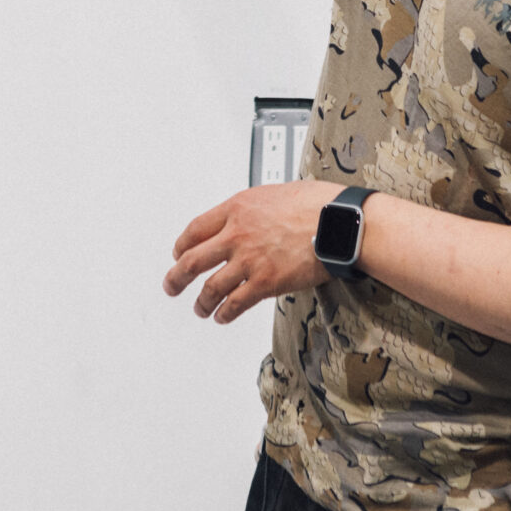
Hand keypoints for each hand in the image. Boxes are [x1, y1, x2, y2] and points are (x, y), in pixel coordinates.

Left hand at [165, 180, 341, 324]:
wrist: (339, 222)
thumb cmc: (316, 204)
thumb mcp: (273, 194)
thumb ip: (252, 209)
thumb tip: (248, 219)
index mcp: (237, 209)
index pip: (195, 230)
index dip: (182, 245)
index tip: (179, 253)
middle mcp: (236, 234)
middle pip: (192, 260)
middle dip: (176, 278)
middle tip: (171, 286)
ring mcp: (249, 260)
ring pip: (210, 287)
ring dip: (201, 302)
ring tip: (199, 309)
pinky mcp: (265, 282)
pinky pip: (235, 303)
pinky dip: (224, 313)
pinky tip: (222, 317)